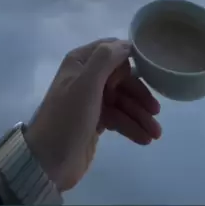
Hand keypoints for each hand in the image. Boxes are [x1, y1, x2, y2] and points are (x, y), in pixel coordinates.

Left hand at [24, 39, 161, 192]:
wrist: (48, 162)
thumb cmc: (67, 119)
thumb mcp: (85, 85)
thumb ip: (105, 59)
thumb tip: (128, 44)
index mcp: (80, 62)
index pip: (112, 50)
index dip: (130, 62)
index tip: (147, 75)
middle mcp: (86, 77)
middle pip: (122, 79)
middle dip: (140, 95)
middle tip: (156, 111)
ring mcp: (91, 100)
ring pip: (123, 101)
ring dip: (140, 115)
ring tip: (156, 134)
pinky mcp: (95, 121)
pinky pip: (119, 118)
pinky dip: (132, 126)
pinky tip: (145, 139)